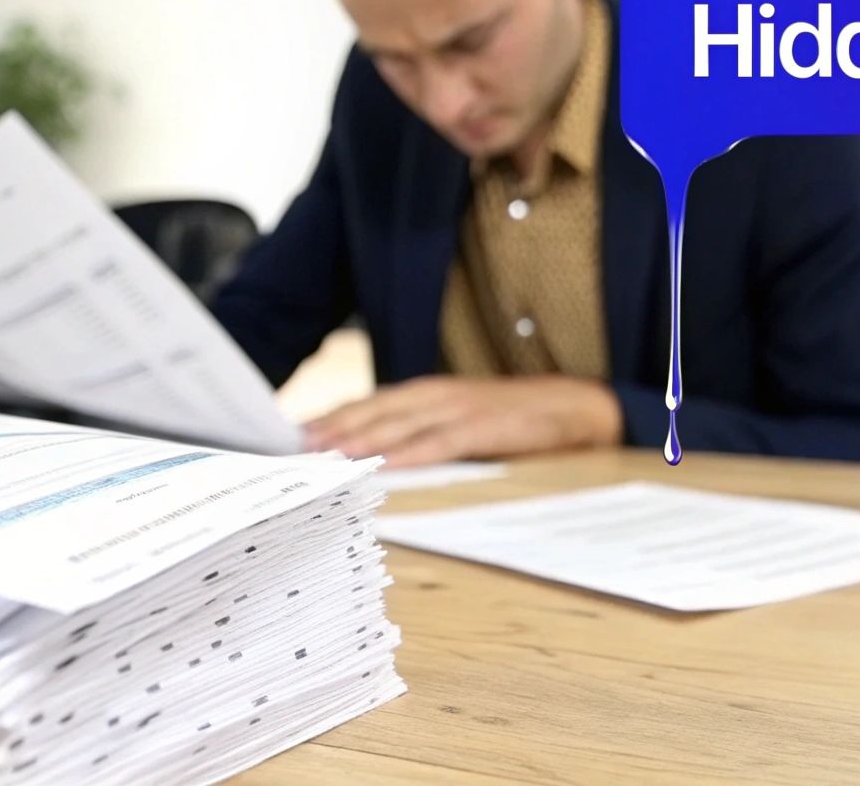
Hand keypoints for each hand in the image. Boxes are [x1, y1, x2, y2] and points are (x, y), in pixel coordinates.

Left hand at [302, 375, 622, 467]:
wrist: (572, 405)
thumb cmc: (509, 418)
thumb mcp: (457, 417)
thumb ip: (416, 430)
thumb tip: (368, 457)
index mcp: (424, 393)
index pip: (364, 404)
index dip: (326, 418)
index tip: (288, 437)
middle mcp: (434, 395)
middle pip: (372, 411)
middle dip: (330, 428)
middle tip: (291, 448)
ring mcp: (458, 409)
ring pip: (398, 423)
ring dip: (359, 437)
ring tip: (324, 455)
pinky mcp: (483, 428)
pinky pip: (439, 442)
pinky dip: (409, 453)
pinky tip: (384, 465)